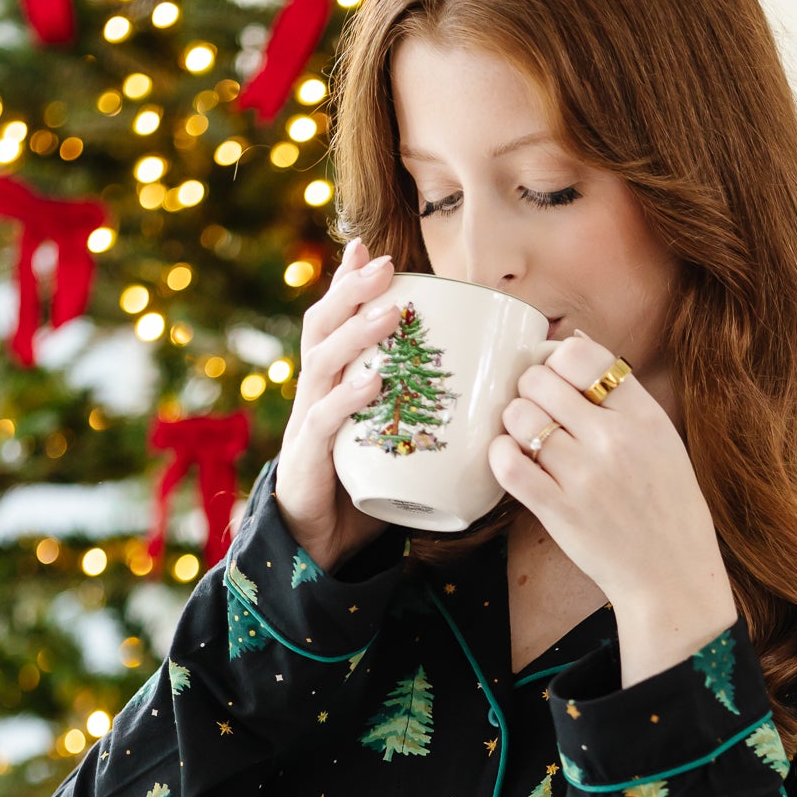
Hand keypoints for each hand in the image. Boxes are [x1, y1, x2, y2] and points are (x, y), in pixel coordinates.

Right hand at [274, 239, 403, 571]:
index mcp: (332, 384)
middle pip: (322, 327)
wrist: (322, 546)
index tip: (367, 250)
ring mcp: (307, 424)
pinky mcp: (308, 459)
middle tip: (384, 264)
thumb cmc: (363, 489)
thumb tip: (489, 396)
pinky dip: (349, 399)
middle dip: (351, 291)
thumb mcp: (395, 441)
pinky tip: (372, 382)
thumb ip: (423, 413)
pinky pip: (326, 421)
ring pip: (323, 364)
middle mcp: (314, 394)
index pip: (333, 322)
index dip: (346, 285)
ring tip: (390, 312)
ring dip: (357, 333)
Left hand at [488, 332, 734, 629]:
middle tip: (538, 411)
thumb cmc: (667, 509)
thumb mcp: (663, 441)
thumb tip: (572, 343)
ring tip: (527, 439)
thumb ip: (623, 398)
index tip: (557, 379)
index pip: (581, 355)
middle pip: (540, 381)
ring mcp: (584, 476)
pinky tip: (511, 458)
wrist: (672, 576)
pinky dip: (500, 454)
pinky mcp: (558, 510)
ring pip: (520, 418)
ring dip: (514, 423)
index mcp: (643, 416)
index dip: (557, 360)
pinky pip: (508, 465)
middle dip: (530, 390)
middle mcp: (613, 440)